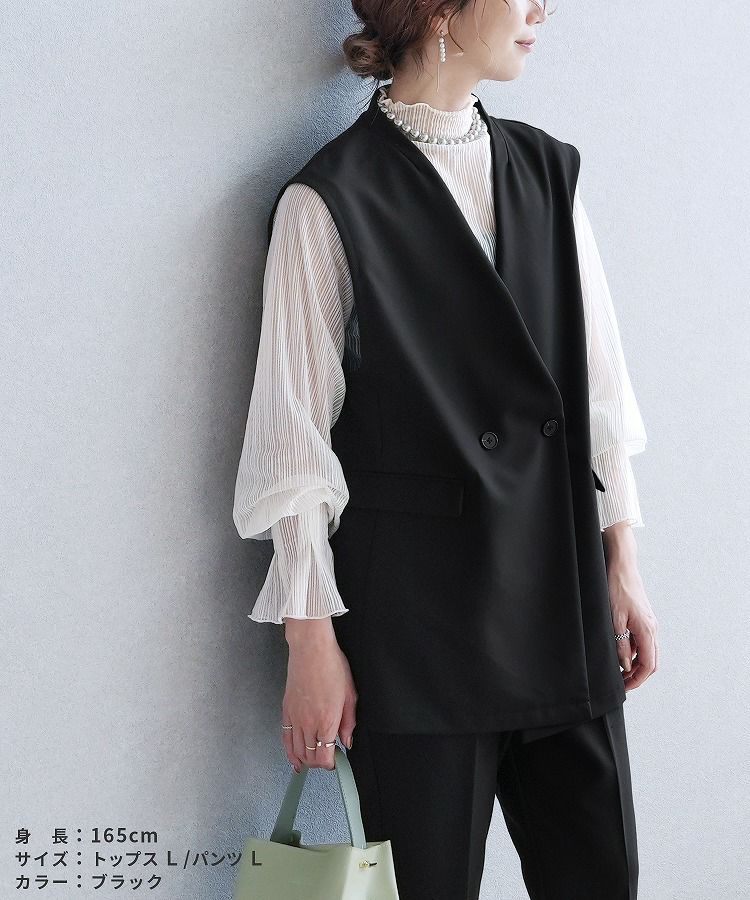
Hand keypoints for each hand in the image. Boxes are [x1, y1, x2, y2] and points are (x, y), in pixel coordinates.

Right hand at [281, 618, 357, 772]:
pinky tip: (294, 758)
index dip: (331, 764)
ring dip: (305, 759)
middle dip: (319, 763)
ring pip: (297, 751)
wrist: (311, 649)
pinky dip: (289, 752)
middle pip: (310, 757)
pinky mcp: (286, 710)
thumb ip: (349, 723)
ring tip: (313, 760)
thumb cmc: (331, 666)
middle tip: (328, 757)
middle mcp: (308, 723)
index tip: (336, 760)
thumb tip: (347, 741)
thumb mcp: (350, 695)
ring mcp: (295, 717)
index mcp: (327, 721)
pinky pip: (285, 738)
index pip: (324, 758)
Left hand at [603, 524, 658, 691]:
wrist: (621, 565)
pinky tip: (620, 653)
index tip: (624, 688)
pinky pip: (643, 641)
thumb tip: (625, 665)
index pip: (648, 666)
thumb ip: (621, 645)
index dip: (637, 680)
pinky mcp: (643, 618)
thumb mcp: (614, 620)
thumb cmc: (617, 589)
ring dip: (636, 665)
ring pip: (648, 652)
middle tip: (621, 684)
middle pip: (651, 661)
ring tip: (619, 672)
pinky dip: (635, 652)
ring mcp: (649, 623)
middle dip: (637, 676)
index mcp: (647, 631)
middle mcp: (652, 629)